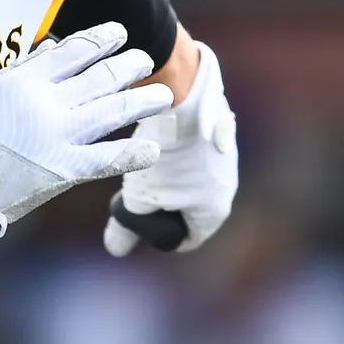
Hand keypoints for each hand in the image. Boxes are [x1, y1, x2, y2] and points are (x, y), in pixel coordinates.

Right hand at [0, 21, 173, 250]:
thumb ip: (23, 68)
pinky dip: (133, 153)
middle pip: (99, 77)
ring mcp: (56, 136)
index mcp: (25, 80)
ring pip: (112, 111)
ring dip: (141, 101)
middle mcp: (45, 103)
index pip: (73, 51)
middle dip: (128, 66)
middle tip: (145, 60)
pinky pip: (108, 159)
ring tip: (162, 96)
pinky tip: (152, 149)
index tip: (120, 33)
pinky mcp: (63, 170)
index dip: (101, 40)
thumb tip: (54, 46)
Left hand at [103, 40, 237, 256]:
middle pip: (191, 209)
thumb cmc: (161, 153)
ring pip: (192, 178)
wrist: (181, 94)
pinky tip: (155, 139)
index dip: (158, 235)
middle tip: (137, 191)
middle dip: (163, 205)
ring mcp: (225, 155)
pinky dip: (175, 151)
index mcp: (215, 210)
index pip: (187, 239)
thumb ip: (127, 227)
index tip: (138, 219)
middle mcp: (228, 185)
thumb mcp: (138, 199)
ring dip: (168, 175)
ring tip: (144, 162)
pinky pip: (193, 152)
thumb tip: (115, 248)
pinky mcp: (216, 130)